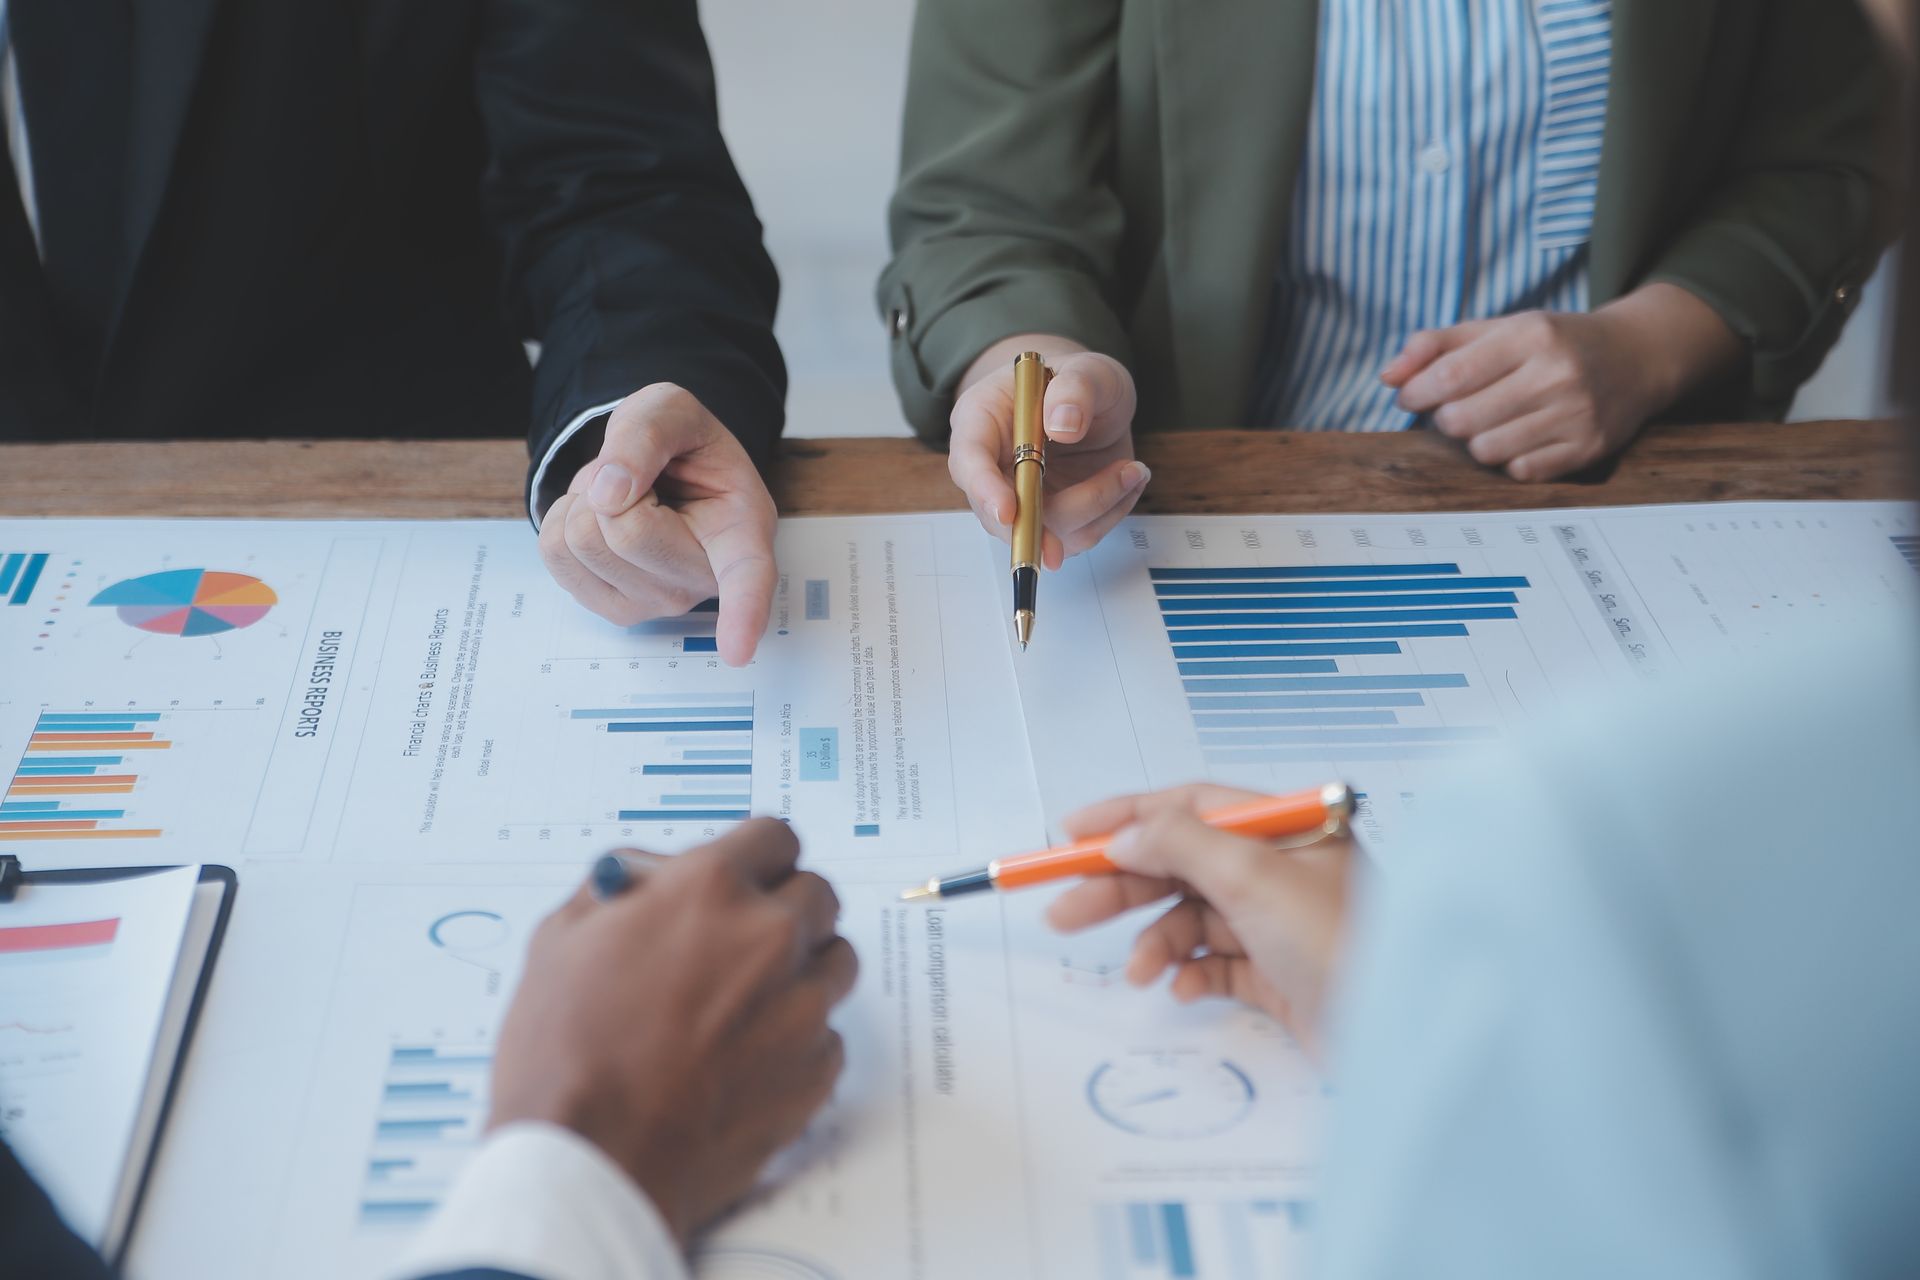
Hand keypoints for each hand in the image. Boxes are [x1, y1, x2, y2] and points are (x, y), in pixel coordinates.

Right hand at [489, 821, 855, 1246]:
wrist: (591, 1160)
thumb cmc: (565, 1055)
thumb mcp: (561, 939)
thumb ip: (621, 889)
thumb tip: (650, 875)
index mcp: (710, 890)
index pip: (775, 837)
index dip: (755, 859)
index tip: (746, 878)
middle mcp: (769, 936)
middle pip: (817, 894)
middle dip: (783, 910)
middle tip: (742, 944)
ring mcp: (801, 1005)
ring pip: (835, 960)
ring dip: (801, 971)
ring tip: (747, 1005)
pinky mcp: (815, 1069)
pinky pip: (828, 1035)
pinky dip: (798, 1041)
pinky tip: (747, 1060)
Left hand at [539, 384, 776, 664]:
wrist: (666, 469)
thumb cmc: (682, 446)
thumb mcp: (673, 409)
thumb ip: (646, 433)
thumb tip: (609, 492)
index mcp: (741, 532)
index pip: (748, 578)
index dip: (743, 613)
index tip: (739, 651)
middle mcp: (703, 580)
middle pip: (623, 532)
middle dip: (611, 483)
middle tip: (643, 480)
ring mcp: (659, 603)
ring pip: (581, 540)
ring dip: (585, 499)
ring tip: (627, 496)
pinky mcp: (616, 610)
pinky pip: (555, 553)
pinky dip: (565, 517)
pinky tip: (604, 518)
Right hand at [948, 335, 1149, 567]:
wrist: (1095, 401)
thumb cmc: (1080, 382)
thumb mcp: (1087, 369)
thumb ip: (1076, 387)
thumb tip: (1064, 425)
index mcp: (980, 420)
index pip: (968, 461)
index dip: (985, 490)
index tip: (1009, 511)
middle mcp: (993, 468)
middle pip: (1001, 514)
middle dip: (1047, 524)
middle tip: (1101, 499)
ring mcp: (1021, 500)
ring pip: (1047, 532)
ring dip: (1097, 508)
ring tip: (1132, 470)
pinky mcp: (1052, 519)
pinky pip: (1078, 535)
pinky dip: (1110, 514)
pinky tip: (1127, 481)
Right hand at [1045, 784, 1353, 1060]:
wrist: (1396, 1037)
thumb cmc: (1338, 942)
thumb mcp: (1252, 875)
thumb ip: (1179, 842)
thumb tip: (1125, 834)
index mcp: (1285, 828)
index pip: (1191, 806)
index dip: (1127, 818)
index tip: (1070, 835)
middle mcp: (1282, 869)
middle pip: (1180, 864)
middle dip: (1121, 888)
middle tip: (1064, 912)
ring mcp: (1279, 924)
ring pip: (1192, 919)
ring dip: (1156, 942)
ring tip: (1139, 972)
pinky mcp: (1278, 975)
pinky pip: (1214, 964)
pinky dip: (1190, 973)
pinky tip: (1184, 989)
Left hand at [1381, 284, 1740, 482]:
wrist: (1637, 357)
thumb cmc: (1554, 343)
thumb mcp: (1500, 328)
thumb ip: (1437, 345)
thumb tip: (1388, 376)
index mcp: (1531, 334)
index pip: (1450, 376)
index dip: (1417, 393)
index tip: (1411, 396)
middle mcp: (1557, 374)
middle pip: (1461, 419)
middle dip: (1446, 418)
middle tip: (1458, 407)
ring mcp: (1575, 414)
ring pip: (1486, 451)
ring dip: (1476, 440)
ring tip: (1492, 420)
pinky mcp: (1587, 448)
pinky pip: (1519, 472)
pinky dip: (1509, 459)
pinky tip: (1521, 436)